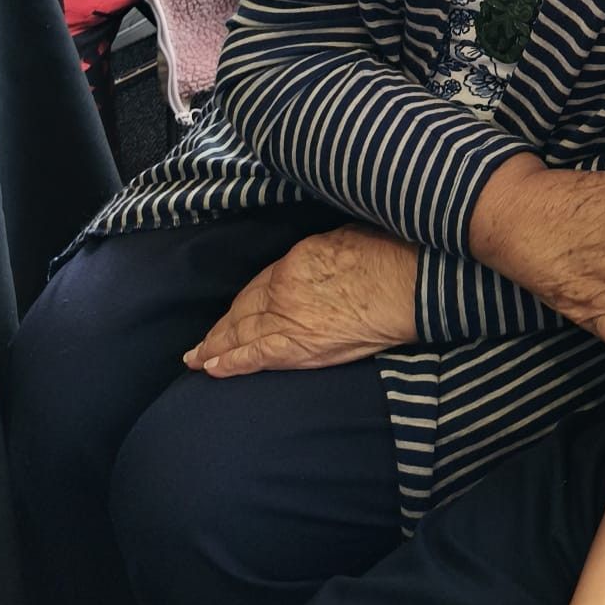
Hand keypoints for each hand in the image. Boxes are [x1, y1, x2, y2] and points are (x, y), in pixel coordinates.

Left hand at [183, 224, 418, 376]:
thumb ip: (323, 252)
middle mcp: (282, 289)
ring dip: (216, 347)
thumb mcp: (349, 236)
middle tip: (203, 341)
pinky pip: (254, 357)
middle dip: (222, 326)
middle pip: (244, 310)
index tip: (236, 308)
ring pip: (241, 335)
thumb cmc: (389, 254)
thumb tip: (319, 260)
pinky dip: (230, 364)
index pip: (261, 283)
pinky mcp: (297, 347)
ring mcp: (286, 319)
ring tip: (198, 358)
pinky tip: (211, 369)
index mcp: (295, 259)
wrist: (407, 283)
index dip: (245, 300)